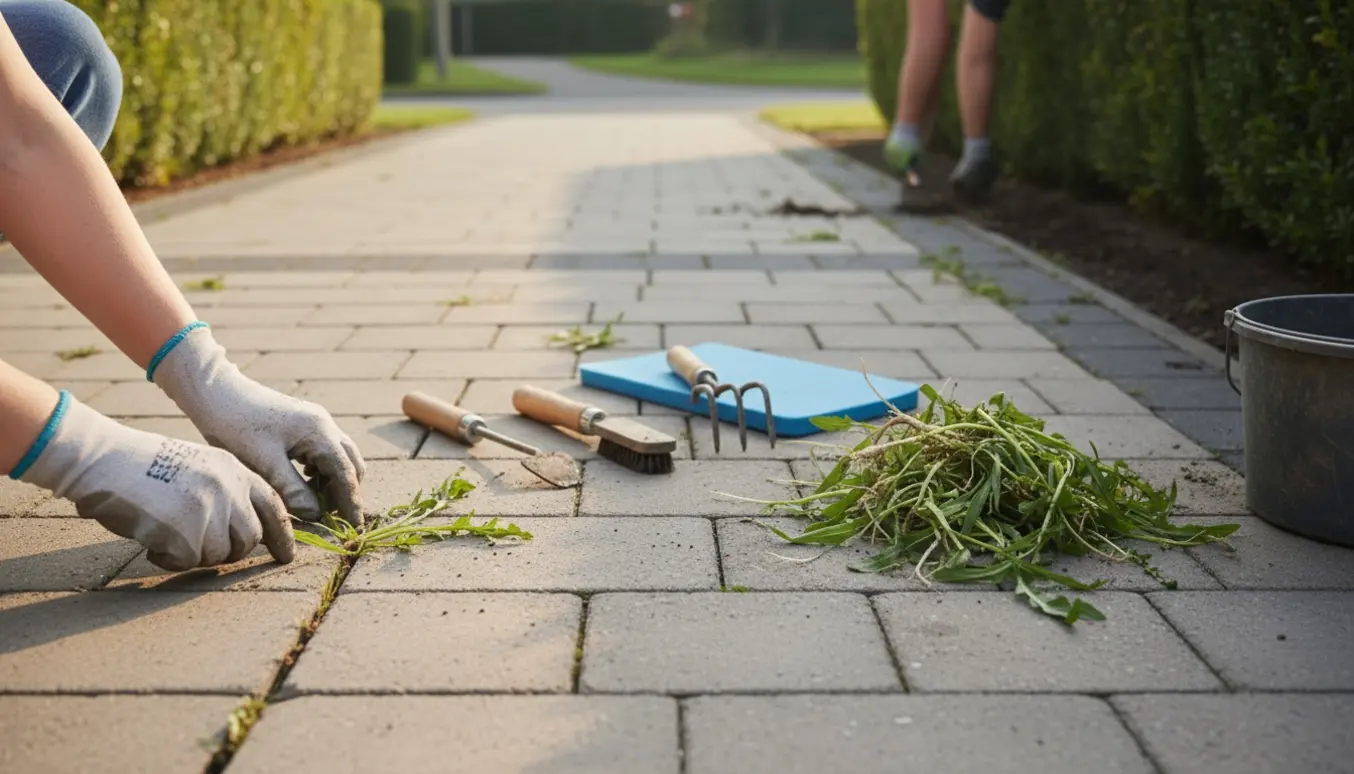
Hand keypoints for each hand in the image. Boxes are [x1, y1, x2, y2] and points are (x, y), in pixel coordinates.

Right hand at [16, 396, 294, 570]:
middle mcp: (228, 488)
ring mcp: (209, 509)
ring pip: (218, 554)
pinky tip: (150, 539)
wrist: (103, 458)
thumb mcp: (197, 467)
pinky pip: (187, 561)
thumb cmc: (142, 466)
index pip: (272, 505)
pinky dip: (168, 558)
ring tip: (165, 532)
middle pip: (249, 538)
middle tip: (198, 547)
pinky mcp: (187, 531)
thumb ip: (225, 492)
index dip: (282, 534)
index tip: (286, 555)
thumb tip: (247, 532)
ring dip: (193, 554)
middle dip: (229, 551)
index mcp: (233, 469)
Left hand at [151, 325, 365, 526]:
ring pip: (339, 457)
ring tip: (312, 501)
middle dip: (344, 491)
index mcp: (318, 432)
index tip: (354, 527)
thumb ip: (292, 490)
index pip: (345, 473)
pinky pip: (325, 450)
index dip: (351, 502)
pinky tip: (302, 480)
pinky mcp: (303, 423)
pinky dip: (321, 470)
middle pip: (350, 463)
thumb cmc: (236, 426)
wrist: (216, 393)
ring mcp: (315, 421)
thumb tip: (316, 515)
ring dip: (332, 481)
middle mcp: (324, 424)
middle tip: (329, 516)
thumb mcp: (264, 463)